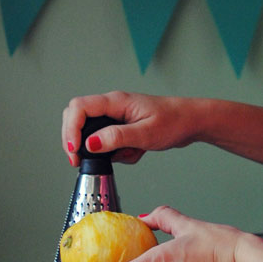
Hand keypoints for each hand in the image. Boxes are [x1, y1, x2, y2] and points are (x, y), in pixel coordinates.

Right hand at [61, 92, 199, 166]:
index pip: (79, 108)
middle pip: (77, 117)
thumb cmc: (174, 122)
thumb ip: (117, 137)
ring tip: (125, 155)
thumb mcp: (145, 133)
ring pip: (91, 132)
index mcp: (116, 101)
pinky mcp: (121, 127)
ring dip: (101, 150)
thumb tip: (89, 143)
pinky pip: (107, 141)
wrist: (192, 122)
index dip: (70, 129)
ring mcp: (116, 116)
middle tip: (79, 161)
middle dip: (75, 140)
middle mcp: (112, 106)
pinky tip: (136, 153)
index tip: (74, 151)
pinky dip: (118, 153)